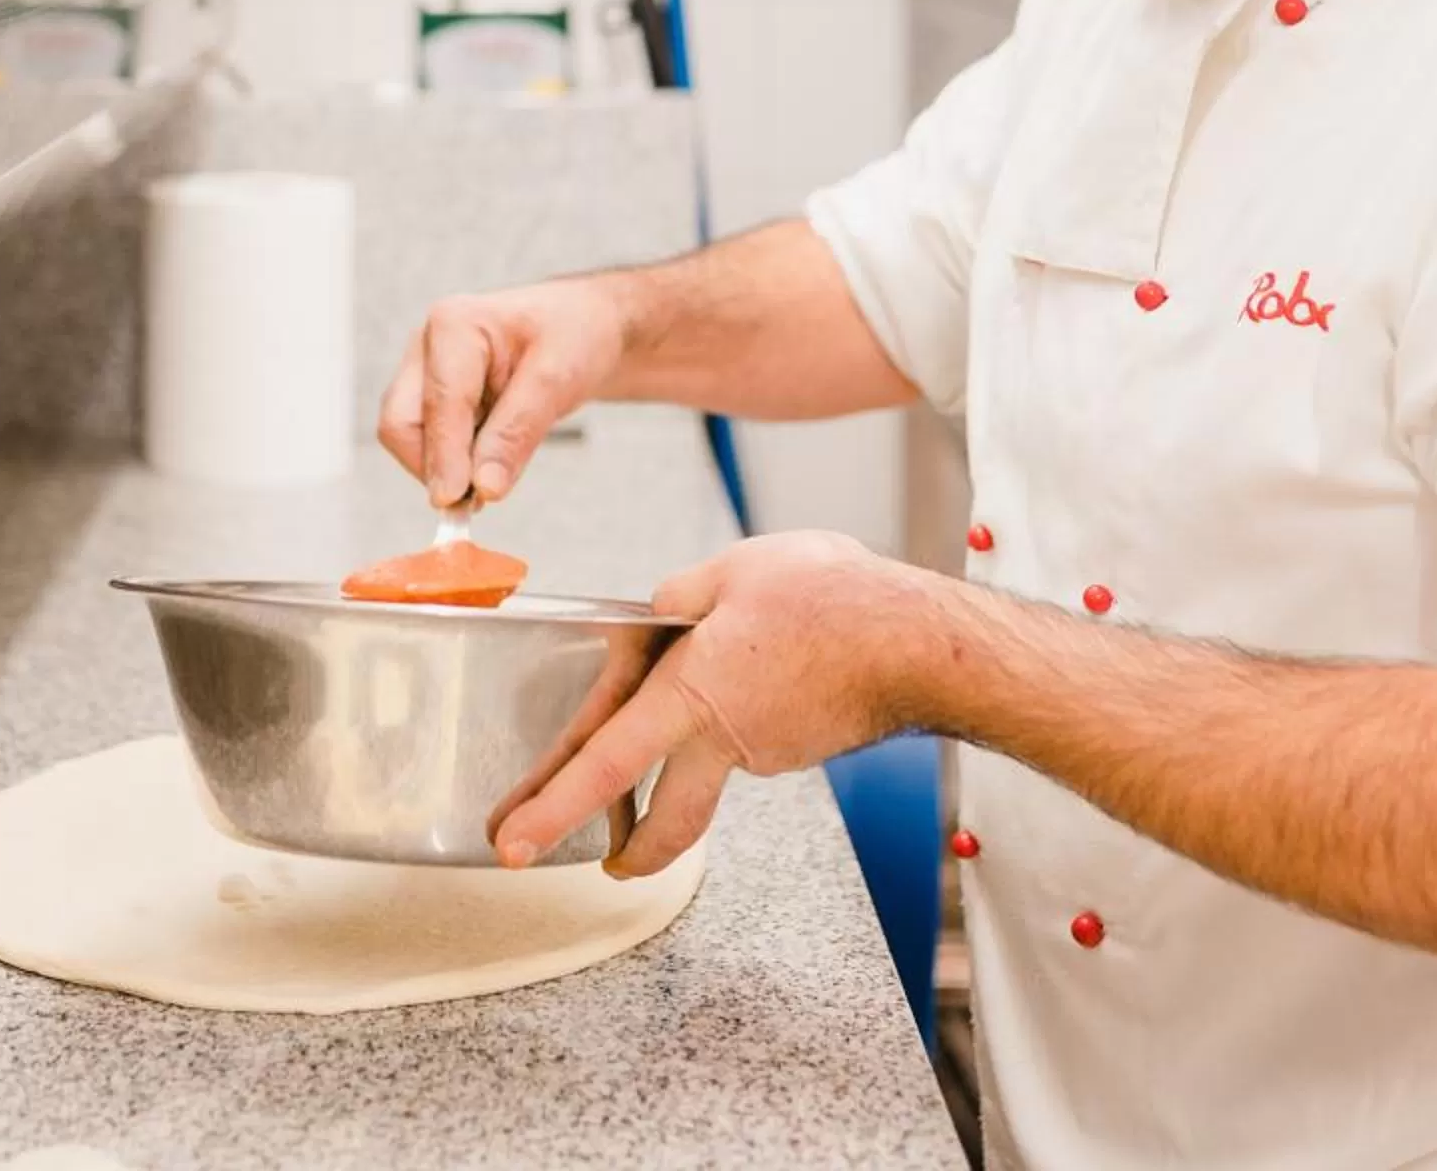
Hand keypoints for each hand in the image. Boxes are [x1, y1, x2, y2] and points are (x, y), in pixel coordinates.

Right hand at [375, 278, 630, 505]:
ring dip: (445, 468)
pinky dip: (454, 464)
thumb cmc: (571, 336)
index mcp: (454, 324)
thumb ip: (517, 432)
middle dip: (435, 465)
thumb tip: (484, 486)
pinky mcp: (431, 398)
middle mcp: (428, 346)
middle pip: (401, 423)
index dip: (445, 455)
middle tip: (479, 497)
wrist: (580, 328)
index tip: (455, 498)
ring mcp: (425, 373)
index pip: (439, 402)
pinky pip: (428, 444)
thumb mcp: (558, 379)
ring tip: (496, 471)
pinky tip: (490, 460)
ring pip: (408, 439)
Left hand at [492, 531, 952, 876]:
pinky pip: (748, 734)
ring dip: (692, 753)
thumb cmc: (835, 599)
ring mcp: (765, 750)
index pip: (603, 763)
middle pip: (663, 817)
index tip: (511, 841)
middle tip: (601, 864)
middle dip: (629, 849)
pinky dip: (740, 711)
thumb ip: (678, 601)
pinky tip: (764, 667)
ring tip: (707, 693)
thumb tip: (658, 621)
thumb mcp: (733, 571)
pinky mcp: (797, 744)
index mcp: (690, 695)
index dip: (550, 805)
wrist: (924, 643)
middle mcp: (724, 739)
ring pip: (707, 766)